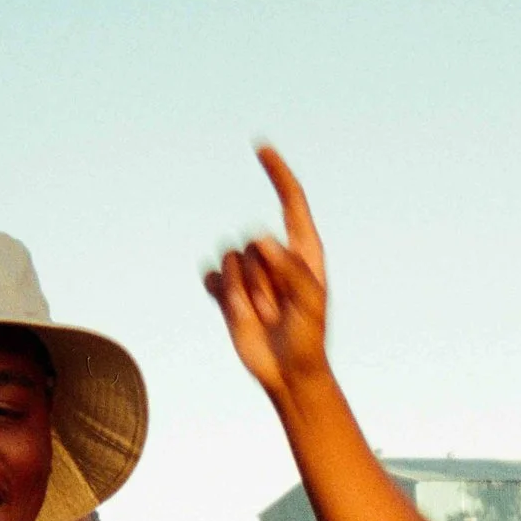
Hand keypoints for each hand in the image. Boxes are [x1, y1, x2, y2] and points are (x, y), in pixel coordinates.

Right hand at [202, 145, 330, 406]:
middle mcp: (274, 255)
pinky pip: (211, 276)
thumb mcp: (310, 302)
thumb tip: (261, 237)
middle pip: (252, 242)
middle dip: (260, 278)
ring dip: (242, 290)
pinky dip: (219, 292)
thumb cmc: (308, 337)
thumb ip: (290, 268)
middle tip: (278, 309)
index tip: (262, 147)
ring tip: (263, 314)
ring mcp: (249, 273)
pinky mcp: (226, 291)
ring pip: (229, 257)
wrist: (288, 372)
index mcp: (302, 250)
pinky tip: (236, 311)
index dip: (277, 173)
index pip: (290, 201)